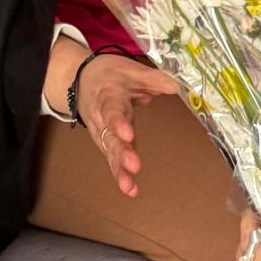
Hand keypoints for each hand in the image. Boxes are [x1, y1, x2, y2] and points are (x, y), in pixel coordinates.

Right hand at [74, 54, 178, 196]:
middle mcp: (103, 118)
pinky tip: (131, 190)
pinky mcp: (106, 144)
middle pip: (110, 137)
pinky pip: (112, 160)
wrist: (80, 80)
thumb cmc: (109, 76)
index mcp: (109, 96)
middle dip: (121, 152)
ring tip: (129, 185)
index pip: (112, 110)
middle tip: (133, 165)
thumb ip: (154, 79)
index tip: (128, 134)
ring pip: (110, 152)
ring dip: (120, 169)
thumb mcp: (130, 70)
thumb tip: (179, 86)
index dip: (119, 123)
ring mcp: (103, 133)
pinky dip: (120, 175)